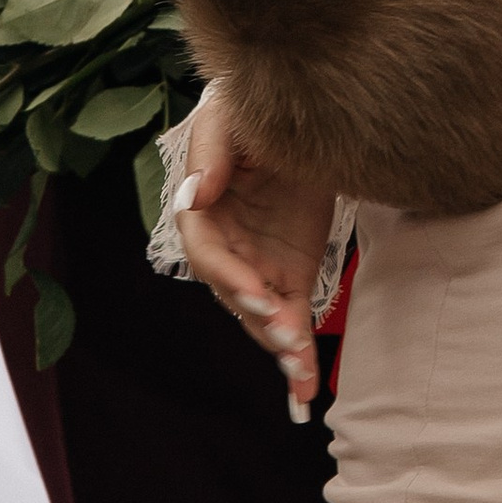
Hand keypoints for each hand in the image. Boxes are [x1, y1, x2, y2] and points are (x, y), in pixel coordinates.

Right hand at [171, 90, 339, 421]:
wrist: (302, 109)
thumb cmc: (251, 105)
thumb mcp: (229, 112)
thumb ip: (211, 149)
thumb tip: (197, 194)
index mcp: (203, 211)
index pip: (209, 255)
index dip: (231, 278)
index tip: (259, 296)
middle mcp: (227, 247)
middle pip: (236, 296)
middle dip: (261, 323)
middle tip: (290, 341)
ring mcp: (258, 265)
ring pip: (263, 318)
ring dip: (281, 349)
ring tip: (302, 375)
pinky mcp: (289, 275)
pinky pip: (292, 320)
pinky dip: (298, 360)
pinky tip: (304, 397)